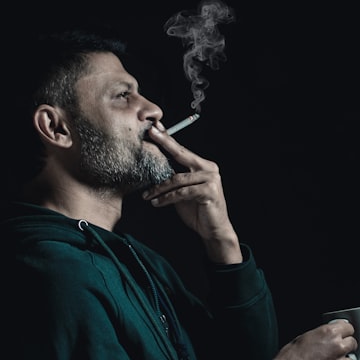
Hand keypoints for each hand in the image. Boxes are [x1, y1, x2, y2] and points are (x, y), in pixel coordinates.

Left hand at [142, 125, 241, 263]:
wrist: (213, 230)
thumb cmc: (197, 211)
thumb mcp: (182, 192)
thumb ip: (173, 179)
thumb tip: (154, 167)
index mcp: (203, 166)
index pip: (182, 151)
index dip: (167, 139)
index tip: (155, 128)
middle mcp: (209, 168)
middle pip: (182, 154)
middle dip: (164, 143)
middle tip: (150, 134)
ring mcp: (211, 179)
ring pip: (178, 179)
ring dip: (159, 188)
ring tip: (146, 195)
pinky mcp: (209, 191)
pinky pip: (182, 192)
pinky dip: (167, 198)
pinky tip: (157, 203)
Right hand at [272, 320, 358, 359]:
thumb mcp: (304, 337)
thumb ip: (321, 335)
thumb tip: (327, 336)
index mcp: (329, 333)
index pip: (349, 328)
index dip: (344, 332)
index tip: (342, 335)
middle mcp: (338, 347)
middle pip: (353, 343)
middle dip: (345, 346)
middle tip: (335, 351)